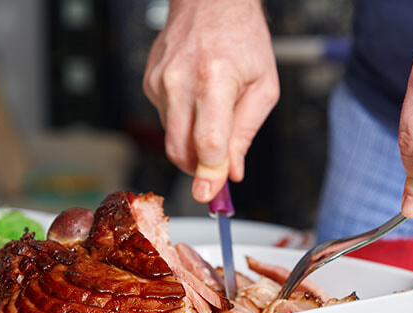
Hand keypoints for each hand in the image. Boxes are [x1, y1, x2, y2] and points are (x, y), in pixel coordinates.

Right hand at [143, 0, 279, 201]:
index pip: (208, 143)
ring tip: (212, 116)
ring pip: (171, 137)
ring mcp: (160, 82)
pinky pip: (165, 119)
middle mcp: (180, 81)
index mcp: (214, 80)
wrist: (210, 1)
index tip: (210, 194)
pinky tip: (196, 99)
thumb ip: (246, 133)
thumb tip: (232, 171)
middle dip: (198, 169)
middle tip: (215, 172)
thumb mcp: (263, 86)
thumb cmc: (241, 37)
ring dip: (192, 142)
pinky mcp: (149, 83)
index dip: (210, 174)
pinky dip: (182, 121)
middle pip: (180, 149)